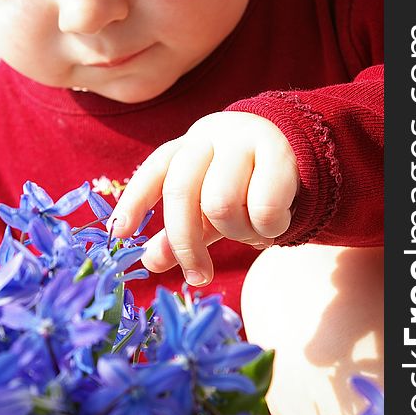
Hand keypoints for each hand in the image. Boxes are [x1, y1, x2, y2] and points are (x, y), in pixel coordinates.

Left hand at [107, 112, 298, 285]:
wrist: (295, 153)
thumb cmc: (241, 185)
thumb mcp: (206, 209)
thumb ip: (180, 232)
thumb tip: (150, 261)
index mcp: (185, 148)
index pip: (154, 171)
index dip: (134, 201)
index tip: (120, 234)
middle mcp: (208, 137)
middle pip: (182, 192)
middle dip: (185, 243)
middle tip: (197, 277)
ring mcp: (243, 139)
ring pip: (221, 203)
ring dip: (235, 232)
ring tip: (250, 232)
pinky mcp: (279, 152)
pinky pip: (264, 207)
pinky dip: (267, 229)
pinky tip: (275, 225)